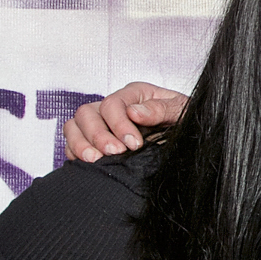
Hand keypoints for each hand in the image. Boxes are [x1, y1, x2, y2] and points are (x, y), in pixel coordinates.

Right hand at [63, 82, 188, 161]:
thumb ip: (161, 109)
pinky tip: (87, 164)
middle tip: (115, 153)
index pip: (112, 104)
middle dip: (98, 135)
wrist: (188, 139)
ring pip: (74, 126)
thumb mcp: (182, 112)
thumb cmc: (185, 122)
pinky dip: (74, 152)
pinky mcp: (95, 141)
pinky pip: (72, 143)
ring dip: (80, 144)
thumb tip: (135, 112)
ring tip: (95, 160)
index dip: (119, 125)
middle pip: (87, 113)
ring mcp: (102, 123)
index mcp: (134, 94)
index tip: (134, 144)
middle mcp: (114, 106)